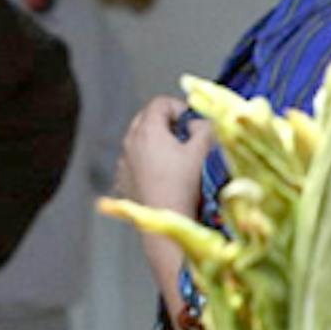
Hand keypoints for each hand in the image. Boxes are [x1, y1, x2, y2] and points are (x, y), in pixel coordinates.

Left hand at [113, 95, 215, 327]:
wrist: (168, 226)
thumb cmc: (188, 186)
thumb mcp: (205, 151)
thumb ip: (206, 127)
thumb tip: (200, 123)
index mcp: (148, 130)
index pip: (161, 103)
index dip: (181, 108)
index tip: (196, 125)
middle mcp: (130, 143)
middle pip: (147, 119)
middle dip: (169, 125)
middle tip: (189, 140)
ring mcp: (124, 164)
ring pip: (140, 142)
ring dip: (159, 145)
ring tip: (179, 162)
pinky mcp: (124, 183)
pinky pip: (136, 164)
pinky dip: (149, 164)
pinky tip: (166, 180)